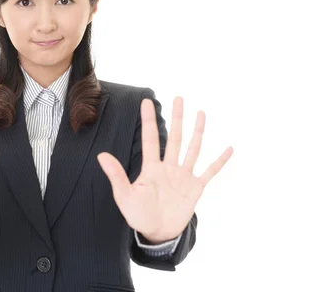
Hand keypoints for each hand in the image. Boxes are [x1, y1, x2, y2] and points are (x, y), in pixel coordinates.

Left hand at [97, 96, 232, 242]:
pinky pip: (210, 171)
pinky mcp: (195, 188)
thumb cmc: (138, 215)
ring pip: (192, 148)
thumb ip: (117, 175)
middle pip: (174, 137)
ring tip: (201, 113)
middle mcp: (169, 167)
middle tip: (179, 98)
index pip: (150, 138)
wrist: (157, 233)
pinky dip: (219, 161)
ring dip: (197, 131)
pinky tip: (229, 148)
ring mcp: (183, 176)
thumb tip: (101, 155)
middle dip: (177, 118)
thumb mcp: (125, 196)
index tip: (146, 101)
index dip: (148, 120)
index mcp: (151, 167)